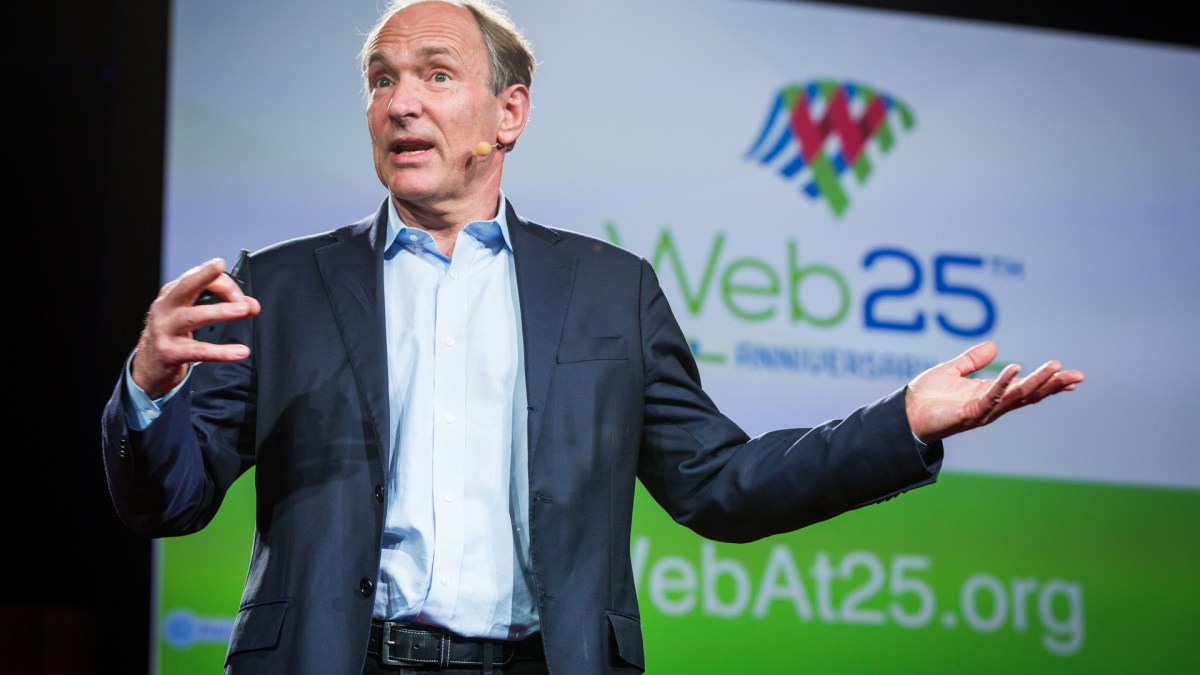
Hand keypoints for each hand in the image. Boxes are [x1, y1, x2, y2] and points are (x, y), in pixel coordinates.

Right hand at [131, 258, 260, 398]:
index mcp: (172, 294)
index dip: (223, 283)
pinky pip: (199, 351)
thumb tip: (252, 306)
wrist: (151, 365)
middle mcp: (166, 307)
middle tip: (221, 267)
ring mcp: (164, 330)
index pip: (197, 278)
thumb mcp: (191, 314)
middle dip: (205, 275)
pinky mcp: (169, 352)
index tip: (242, 297)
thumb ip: (220, 306)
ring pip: (194, 316)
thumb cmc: (175, 334)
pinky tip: (239, 351)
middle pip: (187, 286)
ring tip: (243, 310)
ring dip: (221, 311)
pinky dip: (222, 352)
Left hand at [905, 341, 1083, 442]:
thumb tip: (995, 347)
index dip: (1048, 383)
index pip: (1025, 389)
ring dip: (1036, 382)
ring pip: (1015, 397)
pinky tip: (1015, 369)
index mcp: (990, 394)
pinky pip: (990, 397)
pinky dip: (1003, 383)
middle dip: (1052, 385)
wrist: (904, 413)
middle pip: (1028, 395)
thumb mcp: (953, 371)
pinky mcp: (968, 414)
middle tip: (1077, 376)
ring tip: (1055, 369)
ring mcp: (982, 411)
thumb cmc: (927, 396)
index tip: (1071, 377)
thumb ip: (973, 360)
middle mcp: (991, 404)